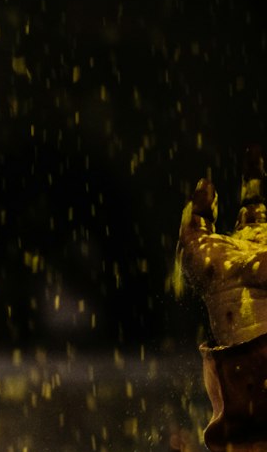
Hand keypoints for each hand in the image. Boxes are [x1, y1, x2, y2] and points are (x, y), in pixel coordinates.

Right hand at [175, 148, 266, 346]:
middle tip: (254, 151)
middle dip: (252, 177)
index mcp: (264, 246)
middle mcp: (245, 247)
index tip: (264, 162)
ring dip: (212, 196)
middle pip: (250, 206)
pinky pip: (191, 225)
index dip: (262, 187)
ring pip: (212, 217)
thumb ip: (265, 220)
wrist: (248, 300)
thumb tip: (260, 202)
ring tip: (211, 177)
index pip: (264, 212)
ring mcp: (219, 250)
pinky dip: (197, 205)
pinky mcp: (195, 253)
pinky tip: (206, 187)